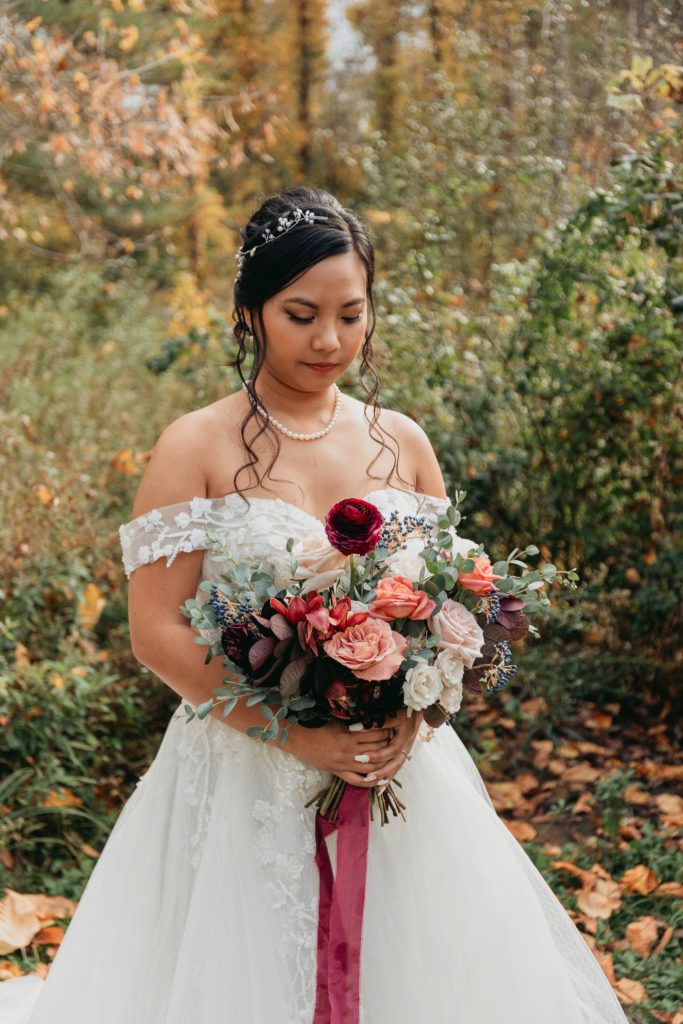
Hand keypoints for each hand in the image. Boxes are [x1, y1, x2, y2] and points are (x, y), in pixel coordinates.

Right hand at [286, 710, 420, 787]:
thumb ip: (354, 723)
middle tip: (396, 740)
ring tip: (392, 756)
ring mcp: (344, 764)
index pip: (375, 734)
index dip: (386, 730)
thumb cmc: (315, 726)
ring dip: (383, 762)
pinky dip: (370, 782)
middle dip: (388, 745)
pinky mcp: (338, 772)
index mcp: (348, 736)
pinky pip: (357, 781)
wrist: (297, 738)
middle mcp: (349, 752)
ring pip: (371, 767)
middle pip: (377, 750)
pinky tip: (380, 779)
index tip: (393, 725)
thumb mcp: (336, 721)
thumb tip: (372, 718)